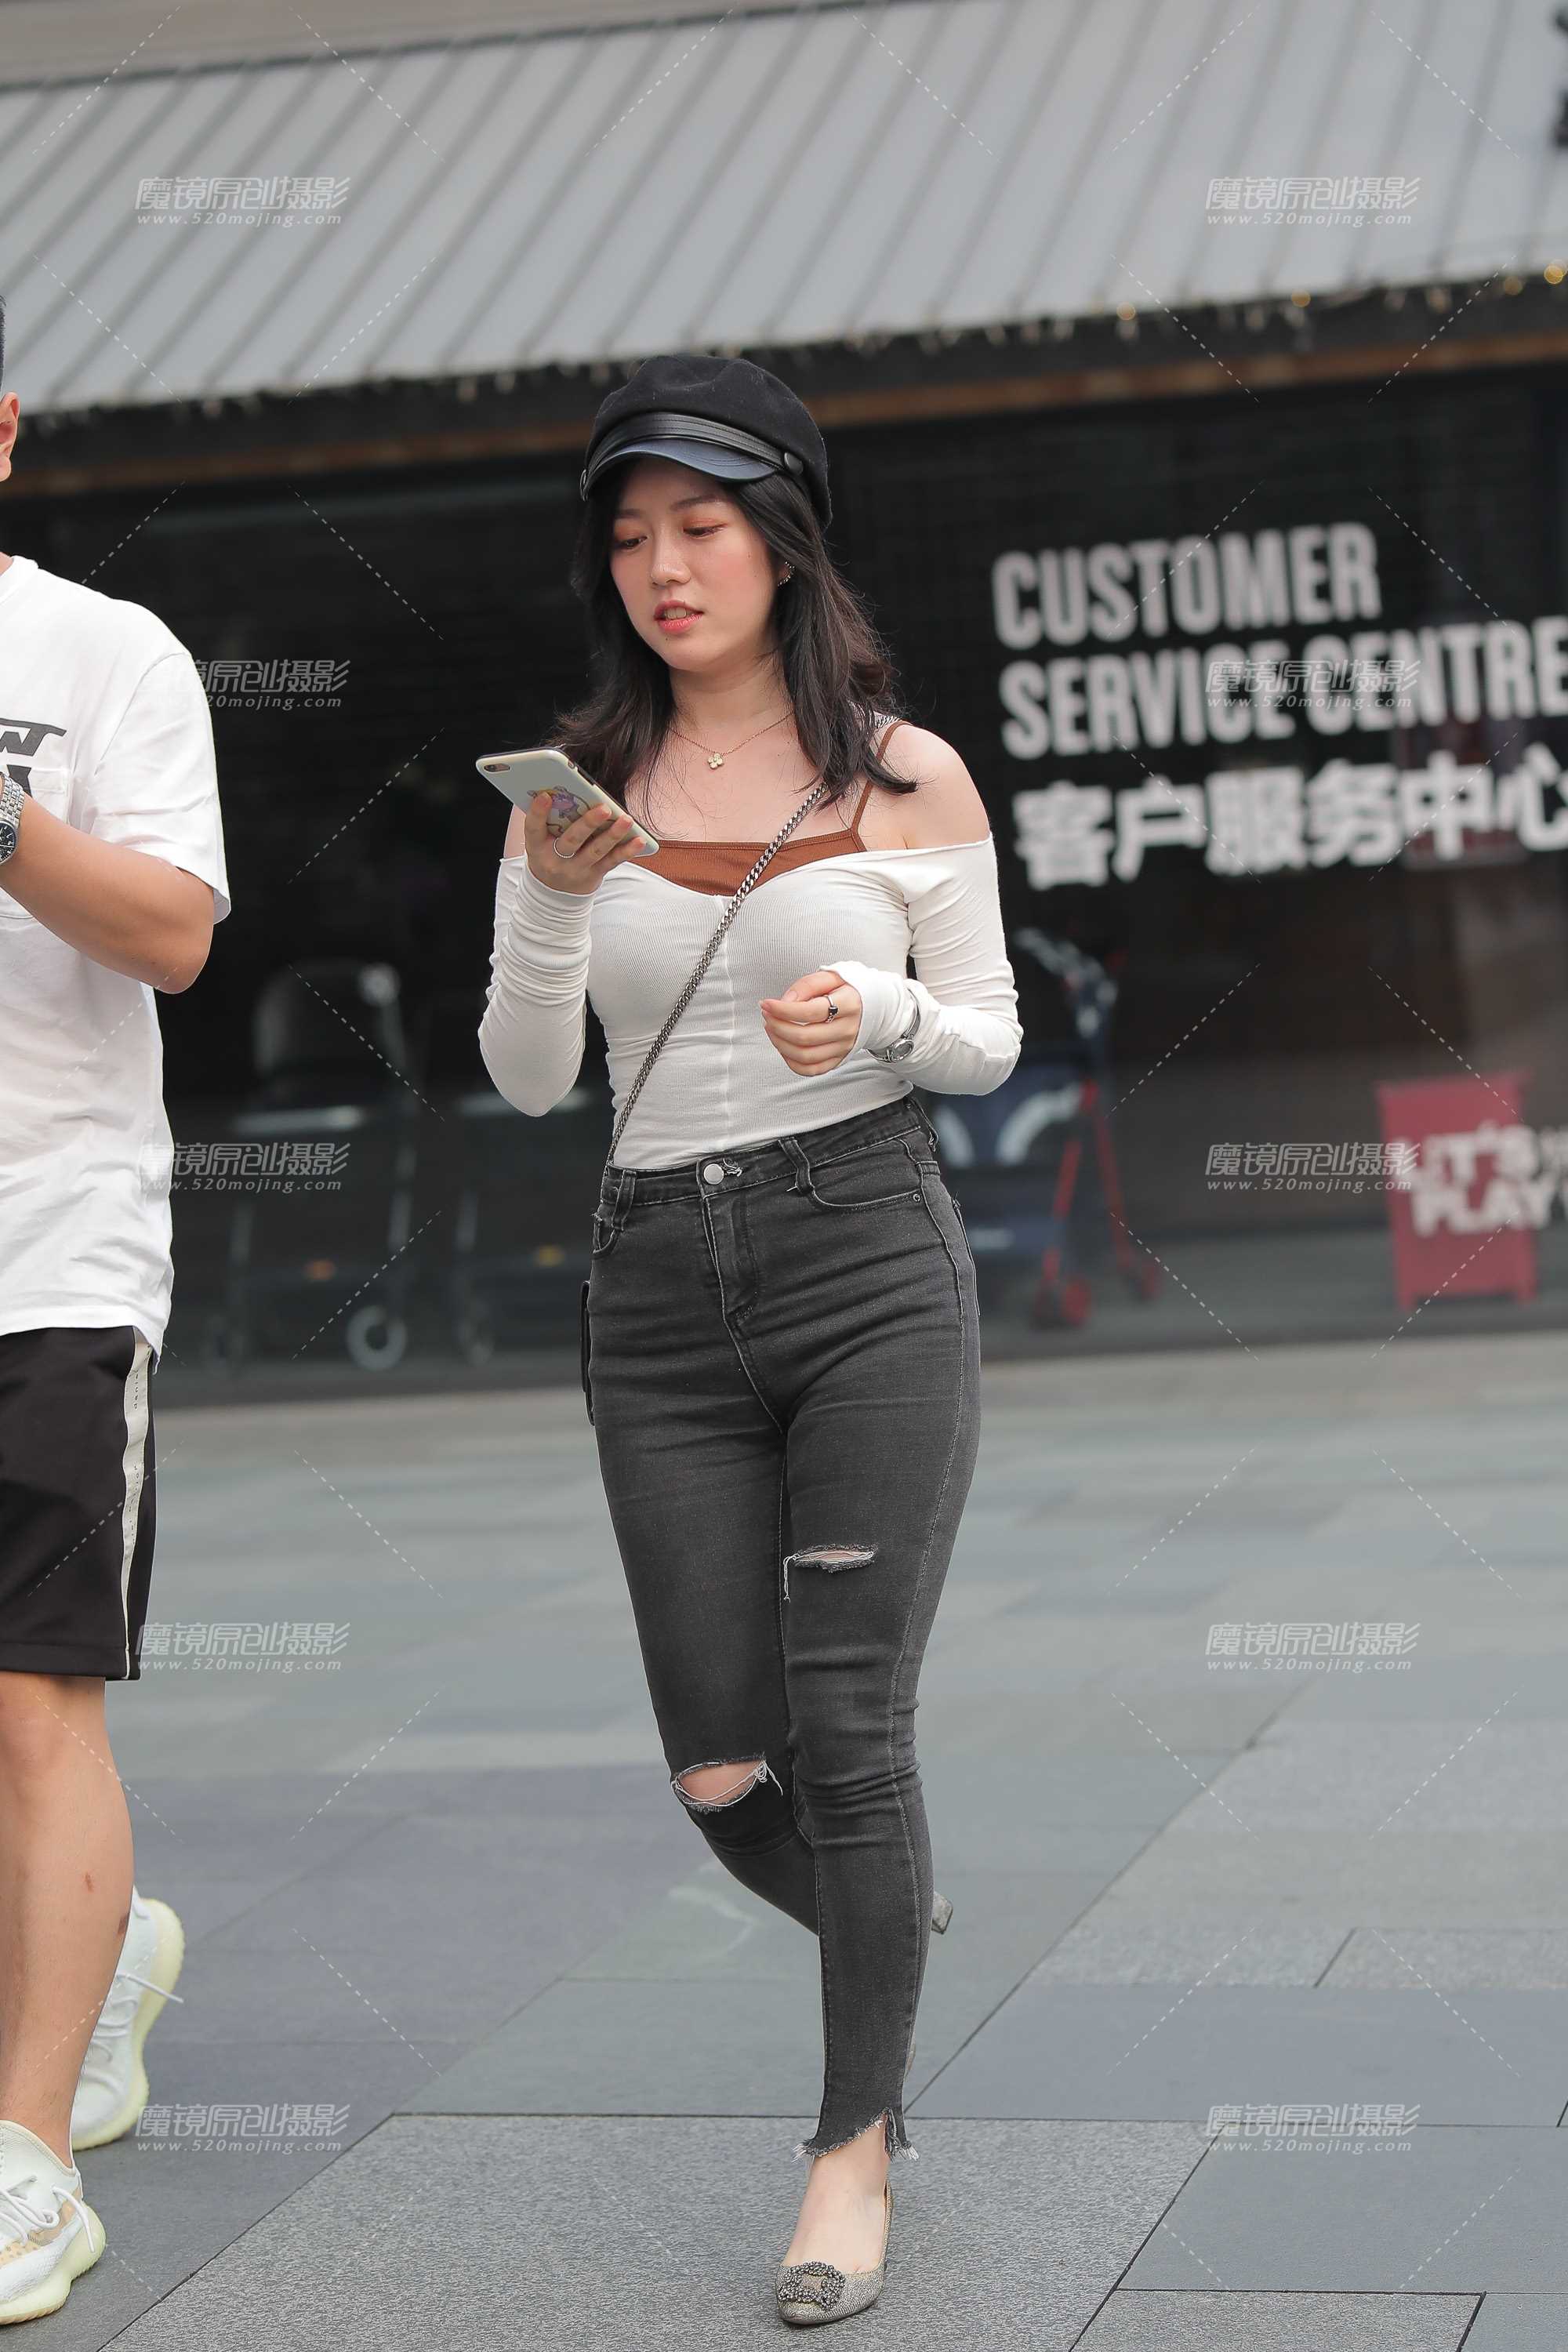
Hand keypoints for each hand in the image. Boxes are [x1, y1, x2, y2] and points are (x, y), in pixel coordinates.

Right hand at [524, 791, 643, 895]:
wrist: (554, 894)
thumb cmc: (549, 854)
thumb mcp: (541, 841)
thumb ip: (549, 820)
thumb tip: (566, 789)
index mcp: (537, 847)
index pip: (533, 829)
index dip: (537, 813)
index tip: (545, 795)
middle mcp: (556, 860)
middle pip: (572, 840)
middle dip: (588, 823)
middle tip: (604, 808)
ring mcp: (576, 869)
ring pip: (596, 851)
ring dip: (613, 834)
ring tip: (626, 819)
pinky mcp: (594, 874)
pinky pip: (612, 861)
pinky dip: (627, 851)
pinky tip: (640, 840)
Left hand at [759, 970, 862, 1074]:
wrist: (872, 1007)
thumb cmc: (847, 990)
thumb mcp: (830, 976)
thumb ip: (807, 985)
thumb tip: (785, 1002)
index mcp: (849, 1004)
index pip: (810, 1012)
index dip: (783, 1010)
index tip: (766, 1003)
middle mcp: (848, 1029)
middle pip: (805, 1037)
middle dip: (777, 1026)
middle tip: (767, 1014)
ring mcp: (844, 1048)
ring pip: (805, 1056)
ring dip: (780, 1044)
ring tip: (772, 1028)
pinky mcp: (839, 1059)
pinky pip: (812, 1069)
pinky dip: (792, 1062)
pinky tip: (784, 1046)